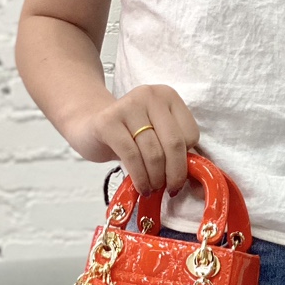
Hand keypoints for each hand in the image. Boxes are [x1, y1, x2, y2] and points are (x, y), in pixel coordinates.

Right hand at [68, 85, 200, 196]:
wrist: (88, 124)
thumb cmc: (128, 134)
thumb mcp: (156, 134)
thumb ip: (175, 149)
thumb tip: (196, 182)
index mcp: (167, 95)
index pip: (190, 134)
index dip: (186, 159)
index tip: (178, 174)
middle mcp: (149, 95)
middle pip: (174, 143)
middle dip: (174, 173)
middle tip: (171, 189)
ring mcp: (127, 105)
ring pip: (153, 153)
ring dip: (156, 178)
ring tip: (153, 187)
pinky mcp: (108, 121)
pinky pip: (132, 157)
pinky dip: (140, 177)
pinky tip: (141, 186)